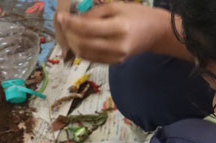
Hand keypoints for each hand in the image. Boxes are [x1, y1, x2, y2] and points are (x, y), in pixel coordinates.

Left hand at [55, 3, 169, 63]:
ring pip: (84, 54)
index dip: (70, 23)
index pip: (87, 28)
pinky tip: (78, 40)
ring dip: (72, 44)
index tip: (60, 17)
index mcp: (119, 28)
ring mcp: (116, 57)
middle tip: (63, 25)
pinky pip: (91, 58)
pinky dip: (81, 50)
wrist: (156, 32)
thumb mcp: (116, 7)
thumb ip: (94, 14)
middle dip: (68, 34)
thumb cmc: (136, 15)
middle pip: (83, 43)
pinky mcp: (114, 63)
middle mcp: (117, 46)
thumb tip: (73, 20)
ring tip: (68, 32)